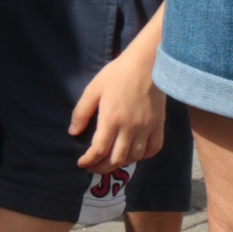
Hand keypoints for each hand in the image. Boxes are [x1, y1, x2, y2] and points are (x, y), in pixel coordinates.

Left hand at [71, 49, 165, 172]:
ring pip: (134, 157)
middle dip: (102, 167)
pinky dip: (142, 156)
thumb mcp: (93, 89)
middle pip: (117, 159)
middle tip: (92, 167)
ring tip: (109, 161)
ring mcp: (147, 128)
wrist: (147, 64)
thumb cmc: (117, 74)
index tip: (81, 163)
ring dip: (120, 163)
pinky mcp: (159, 125)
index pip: (99, 150)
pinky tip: (133, 154)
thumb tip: (73, 132)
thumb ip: (82, 112)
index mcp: (112, 119)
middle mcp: (130, 128)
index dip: (89, 160)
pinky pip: (153, 149)